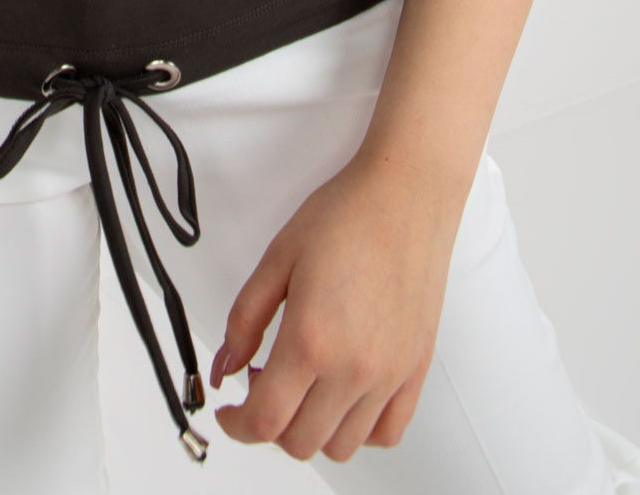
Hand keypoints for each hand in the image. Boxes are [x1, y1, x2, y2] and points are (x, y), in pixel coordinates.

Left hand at [208, 149, 467, 462]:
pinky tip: (343, 394)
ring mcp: (390, 375)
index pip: (266, 421)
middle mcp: (354, 369)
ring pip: (342, 445)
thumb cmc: (347, 216)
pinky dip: (359, 428)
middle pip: (301, 442)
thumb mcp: (277, 258)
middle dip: (270, 423)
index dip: (237, 425)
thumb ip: (245, 319)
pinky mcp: (415, 371)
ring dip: (313, 428)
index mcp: (311, 341)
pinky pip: (387, 432)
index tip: (229, 412)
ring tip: (303, 383)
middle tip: (262, 382)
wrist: (406, 195)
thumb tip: (224, 368)